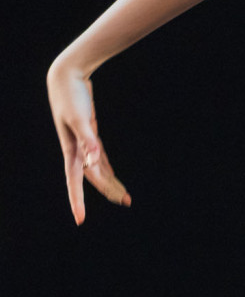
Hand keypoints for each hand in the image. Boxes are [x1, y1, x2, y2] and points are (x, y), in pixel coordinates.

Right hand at [46, 59, 130, 224]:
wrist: (66, 76)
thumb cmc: (70, 96)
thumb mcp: (80, 118)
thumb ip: (87, 140)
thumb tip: (93, 161)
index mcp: (71, 150)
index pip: (76, 182)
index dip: (77, 201)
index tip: (80, 220)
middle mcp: (76, 150)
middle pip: (93, 177)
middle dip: (107, 190)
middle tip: (126, 201)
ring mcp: (83, 141)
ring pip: (97, 168)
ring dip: (109, 181)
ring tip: (124, 195)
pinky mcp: (89, 132)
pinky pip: (98, 156)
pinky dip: (105, 167)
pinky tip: (110, 174)